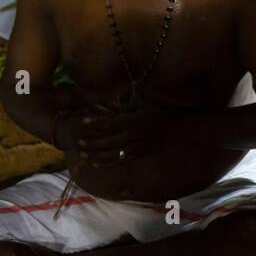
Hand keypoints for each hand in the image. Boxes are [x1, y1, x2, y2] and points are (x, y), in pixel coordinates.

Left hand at [74, 100, 190, 167]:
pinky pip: (120, 161)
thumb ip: (130, 98)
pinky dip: (107, 163)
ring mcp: (136, 147)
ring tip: (82, 154)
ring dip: (96, 154)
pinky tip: (96, 163)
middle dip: (92, 142)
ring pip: (112, 154)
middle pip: (108, 141)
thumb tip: (114, 92)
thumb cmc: (162, 112)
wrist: (178, 130)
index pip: (110, 122)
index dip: (95, 122)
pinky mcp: (138, 155)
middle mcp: (133, 135)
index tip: (82, 121)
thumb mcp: (147, 102)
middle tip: (78, 142)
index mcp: (133, 120)